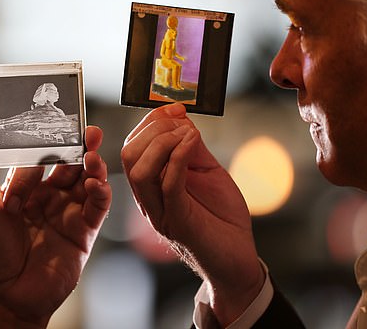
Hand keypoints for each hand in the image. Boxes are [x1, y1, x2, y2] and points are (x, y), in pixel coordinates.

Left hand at [0, 126, 110, 328]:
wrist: (6, 297)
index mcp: (23, 190)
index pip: (36, 160)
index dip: (42, 149)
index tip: (50, 130)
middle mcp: (47, 197)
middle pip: (67, 165)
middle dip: (78, 147)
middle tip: (86, 131)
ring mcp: (66, 213)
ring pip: (86, 182)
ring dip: (92, 166)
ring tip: (92, 156)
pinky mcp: (83, 232)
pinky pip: (97, 208)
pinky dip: (100, 193)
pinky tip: (95, 183)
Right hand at [121, 103, 263, 325]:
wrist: (237, 259)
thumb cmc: (221, 217)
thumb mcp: (207, 171)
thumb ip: (191, 146)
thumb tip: (179, 116)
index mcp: (151, 184)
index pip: (132, 146)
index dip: (150, 121)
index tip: (175, 108)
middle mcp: (148, 198)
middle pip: (129, 155)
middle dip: (153, 129)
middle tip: (182, 122)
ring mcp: (160, 211)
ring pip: (139, 170)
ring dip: (162, 143)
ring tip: (187, 134)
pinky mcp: (177, 221)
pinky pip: (168, 184)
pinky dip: (179, 157)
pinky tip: (192, 143)